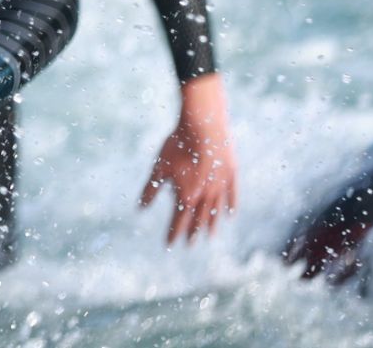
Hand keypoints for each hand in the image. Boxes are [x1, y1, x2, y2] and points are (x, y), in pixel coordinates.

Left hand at [140, 73, 238, 244]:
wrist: (202, 126)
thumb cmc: (176, 145)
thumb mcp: (159, 168)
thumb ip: (151, 190)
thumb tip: (140, 208)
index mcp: (186, 195)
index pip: (178, 220)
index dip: (173, 232)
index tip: (170, 244)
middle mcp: (205, 195)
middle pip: (198, 218)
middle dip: (192, 232)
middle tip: (190, 245)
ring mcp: (220, 185)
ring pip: (216, 210)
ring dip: (212, 224)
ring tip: (210, 236)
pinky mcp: (231, 174)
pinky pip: (232, 195)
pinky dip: (230, 205)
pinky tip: (229, 214)